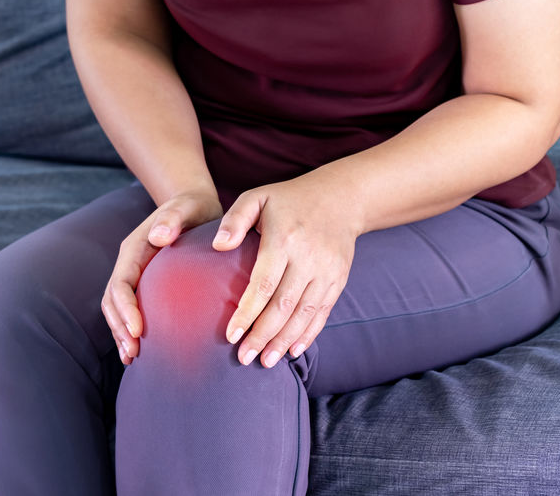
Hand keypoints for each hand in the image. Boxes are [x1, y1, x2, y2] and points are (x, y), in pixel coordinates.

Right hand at [102, 188, 222, 364]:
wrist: (194, 205)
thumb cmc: (193, 207)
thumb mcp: (187, 206)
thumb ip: (172, 218)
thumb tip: (157, 236)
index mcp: (133, 249)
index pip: (121, 284)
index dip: (126, 309)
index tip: (138, 331)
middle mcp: (129, 264)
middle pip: (113, 301)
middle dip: (119, 328)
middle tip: (134, 353)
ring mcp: (134, 275)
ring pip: (116, 309)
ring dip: (121, 333)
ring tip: (132, 357)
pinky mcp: (143, 285)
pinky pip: (128, 311)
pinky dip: (128, 331)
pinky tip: (138, 352)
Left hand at [212, 177, 362, 367]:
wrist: (342, 197)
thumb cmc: (287, 200)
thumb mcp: (256, 197)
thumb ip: (234, 219)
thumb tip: (218, 246)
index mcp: (284, 238)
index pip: (264, 284)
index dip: (247, 313)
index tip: (230, 335)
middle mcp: (309, 257)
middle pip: (284, 305)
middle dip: (263, 335)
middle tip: (243, 358)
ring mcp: (328, 271)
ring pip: (305, 314)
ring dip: (284, 341)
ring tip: (265, 361)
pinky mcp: (339, 280)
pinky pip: (323, 312)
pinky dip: (308, 334)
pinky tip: (292, 351)